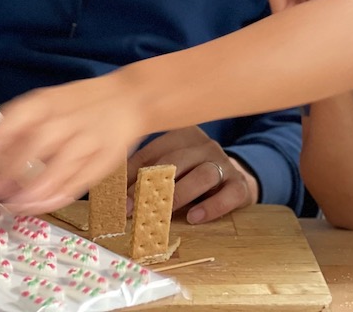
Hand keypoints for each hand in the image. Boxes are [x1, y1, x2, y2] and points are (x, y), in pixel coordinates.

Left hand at [0, 70, 143, 214]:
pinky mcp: (105, 161)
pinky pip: (80, 182)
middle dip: (11, 169)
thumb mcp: (47, 104)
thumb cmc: (79, 104)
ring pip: (62, 166)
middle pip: (40, 142)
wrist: (132, 99)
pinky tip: (38, 206)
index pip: (23, 114)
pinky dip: (57, 197)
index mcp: (53, 101)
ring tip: (11, 206)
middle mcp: (72, 119)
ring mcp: (91, 140)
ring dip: (34, 190)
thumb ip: (14, 126)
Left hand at [127, 127, 258, 223]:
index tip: (119, 200)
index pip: (153, 152)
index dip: (133, 175)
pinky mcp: (239, 185)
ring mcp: (224, 164)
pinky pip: (228, 193)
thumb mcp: (170, 170)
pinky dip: (211, 206)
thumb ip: (145, 176)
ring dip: (180, 194)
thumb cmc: (192, 176)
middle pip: (176, 161)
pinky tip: (195, 217)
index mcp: (182, 136)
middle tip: (134, 209)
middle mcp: (204, 146)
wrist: (235, 181)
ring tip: (163, 213)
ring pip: (203, 174)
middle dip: (152, 187)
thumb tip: (113, 194)